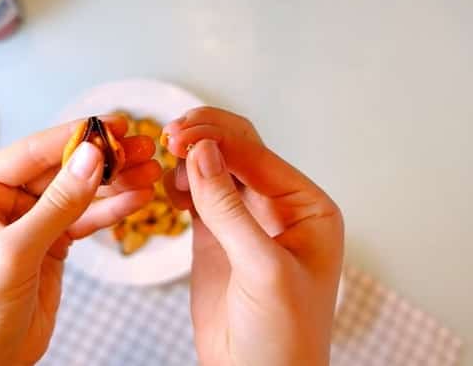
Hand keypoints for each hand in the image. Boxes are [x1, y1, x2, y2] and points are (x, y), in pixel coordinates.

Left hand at [0, 117, 161, 365]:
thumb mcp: (15, 251)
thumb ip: (57, 204)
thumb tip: (91, 156)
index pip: (32, 152)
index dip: (75, 136)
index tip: (113, 125)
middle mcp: (2, 200)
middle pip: (61, 168)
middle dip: (103, 159)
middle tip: (141, 147)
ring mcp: (29, 222)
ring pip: (79, 192)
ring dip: (115, 183)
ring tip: (150, 170)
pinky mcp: (51, 244)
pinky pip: (85, 219)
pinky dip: (112, 210)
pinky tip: (138, 199)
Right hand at [162, 107, 343, 365]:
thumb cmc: (284, 337)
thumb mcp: (262, 269)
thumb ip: (229, 209)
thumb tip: (200, 152)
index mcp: (306, 209)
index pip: (258, 155)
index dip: (217, 139)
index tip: (180, 137)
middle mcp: (277, 208)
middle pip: (237, 150)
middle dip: (203, 137)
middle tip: (169, 136)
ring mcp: (244, 222)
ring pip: (213, 169)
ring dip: (188, 158)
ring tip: (166, 160)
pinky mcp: (215, 239)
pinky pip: (196, 197)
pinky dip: (179, 184)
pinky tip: (168, 185)